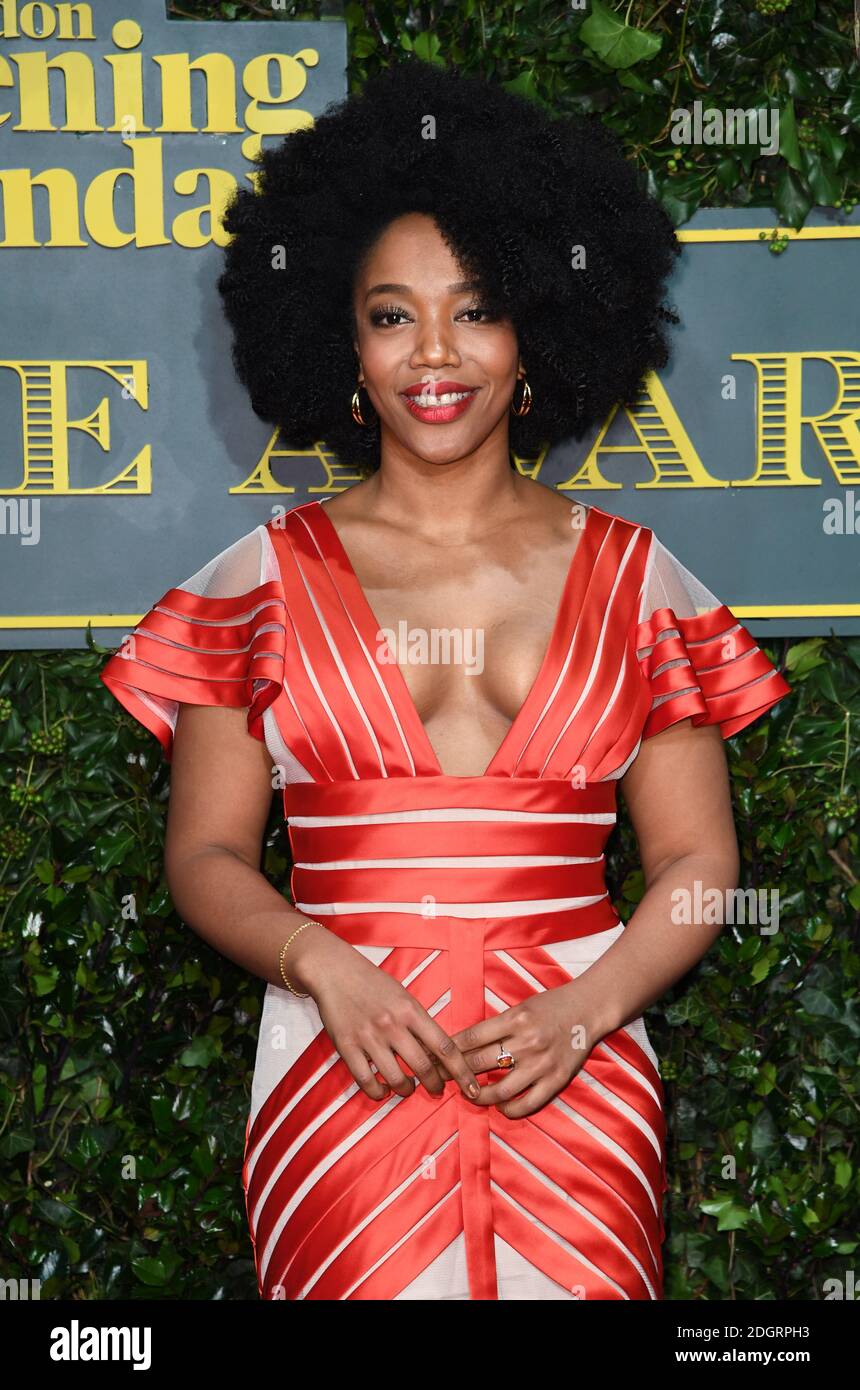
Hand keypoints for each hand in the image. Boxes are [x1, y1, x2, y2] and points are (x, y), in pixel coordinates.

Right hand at [290, 926, 480, 1105]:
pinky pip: (367, 1081)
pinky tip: (383, 1089)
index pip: (444, 1047)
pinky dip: (378, 1092)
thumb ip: (419, 1022)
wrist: (334, 971)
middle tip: (437, 1090)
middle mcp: (392, 1024)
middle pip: (424, 1067)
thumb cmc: (372, 983)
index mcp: (410, 1010)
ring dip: (406, 1090)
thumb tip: (438, 1053)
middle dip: (435, 1086)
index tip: (471, 1088)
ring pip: (397, 1079)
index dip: (461, 1071)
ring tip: (408, 1088)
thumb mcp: (403, 996)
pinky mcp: (347, 1047)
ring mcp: (369, 1037)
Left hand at [430, 984, 602, 1118]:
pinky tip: (502, 1106)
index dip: (448, 1050)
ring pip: (500, 1089)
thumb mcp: (520, 1007)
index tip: (434, 1058)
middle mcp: (526, 1041)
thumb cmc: (551, 1005)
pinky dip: (510, 1109)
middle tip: (441, 1079)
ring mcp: (542, 1063)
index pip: (471, 1038)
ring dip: (479, 1096)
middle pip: (479, 1063)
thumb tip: (464, 1044)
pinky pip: (527, 1103)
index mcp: (514, 1019)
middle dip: (455, 1074)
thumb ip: (496, 1025)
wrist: (589, 1009)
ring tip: (471, 1095)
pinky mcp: (556, 1080)